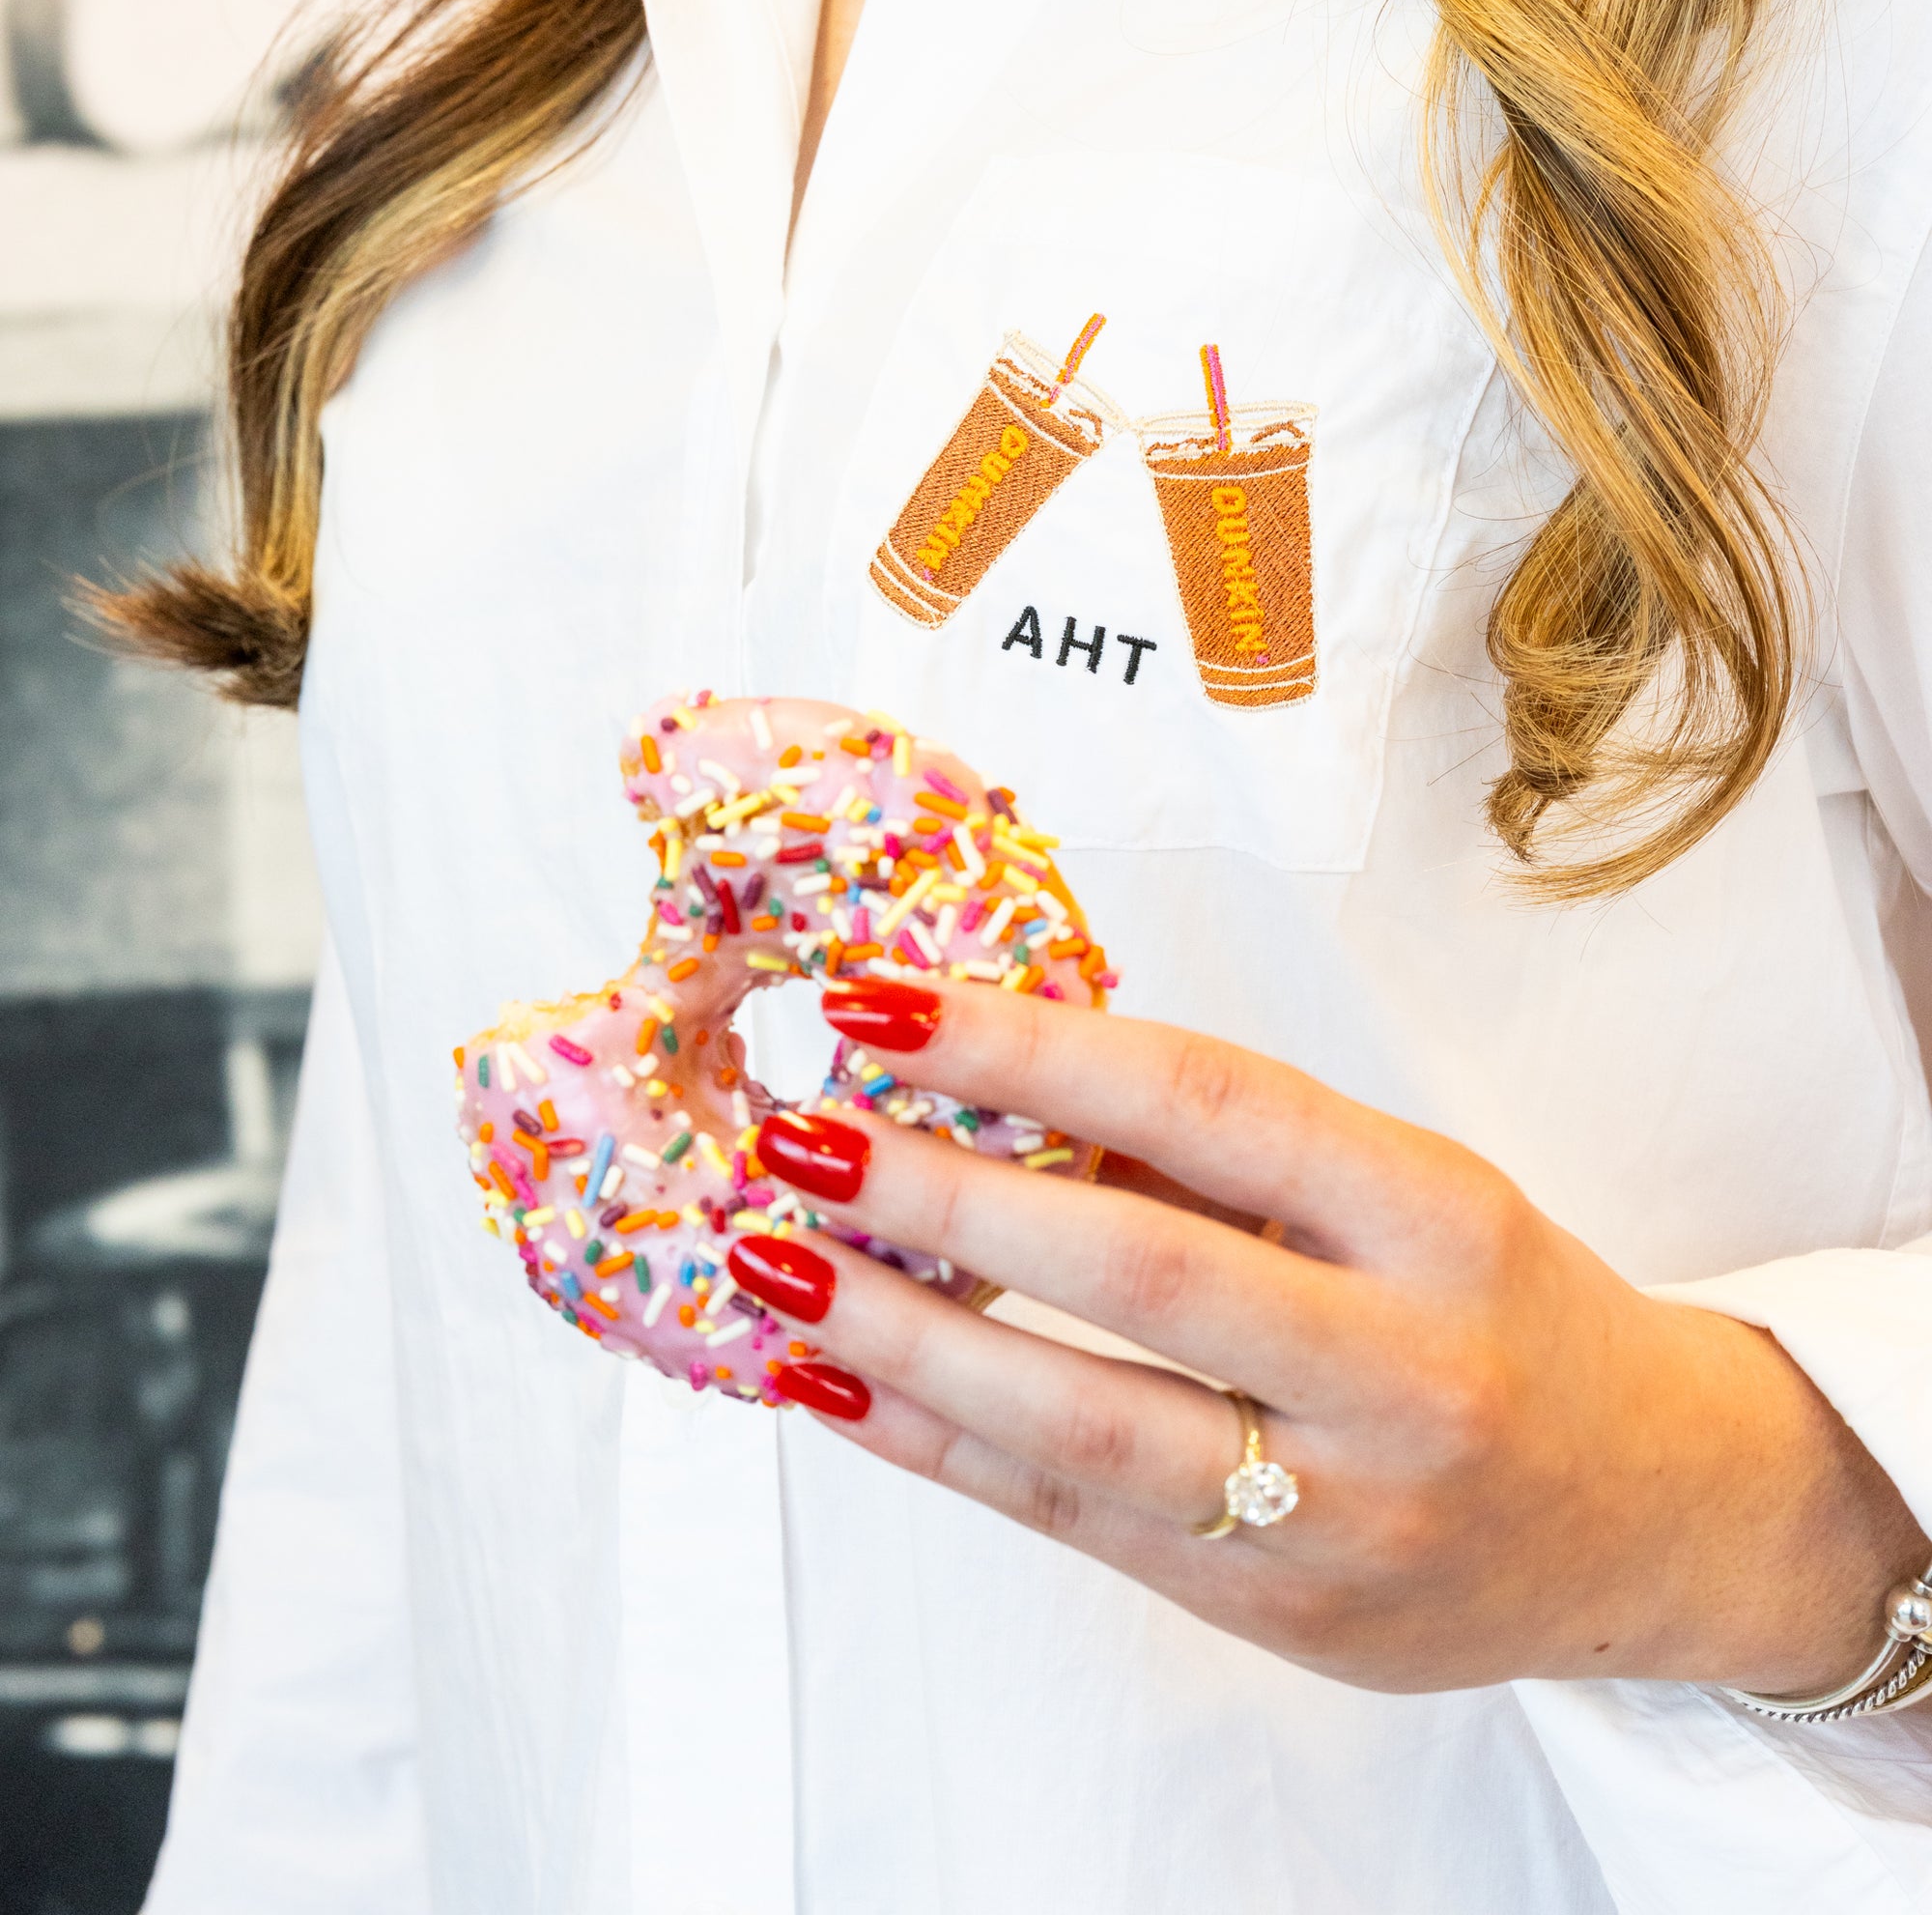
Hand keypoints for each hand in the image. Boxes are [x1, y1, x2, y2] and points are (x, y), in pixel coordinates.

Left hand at [738, 974, 1927, 1695]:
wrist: (1652, 1513)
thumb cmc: (1507, 1314)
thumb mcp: (1409, 1198)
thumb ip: (1224, 1159)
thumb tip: (999, 1087)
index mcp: (1441, 1225)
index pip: (1207, 1107)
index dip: (1030, 1048)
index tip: (883, 1002)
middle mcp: (1404, 1375)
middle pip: (1135, 1271)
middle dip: (939, 1196)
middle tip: (795, 1132)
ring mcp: (1341, 1516)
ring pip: (1081, 1426)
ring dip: (901, 1339)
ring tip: (771, 1267)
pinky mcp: (1279, 1613)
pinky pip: (1072, 1522)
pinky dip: (939, 1446)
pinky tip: (837, 1383)